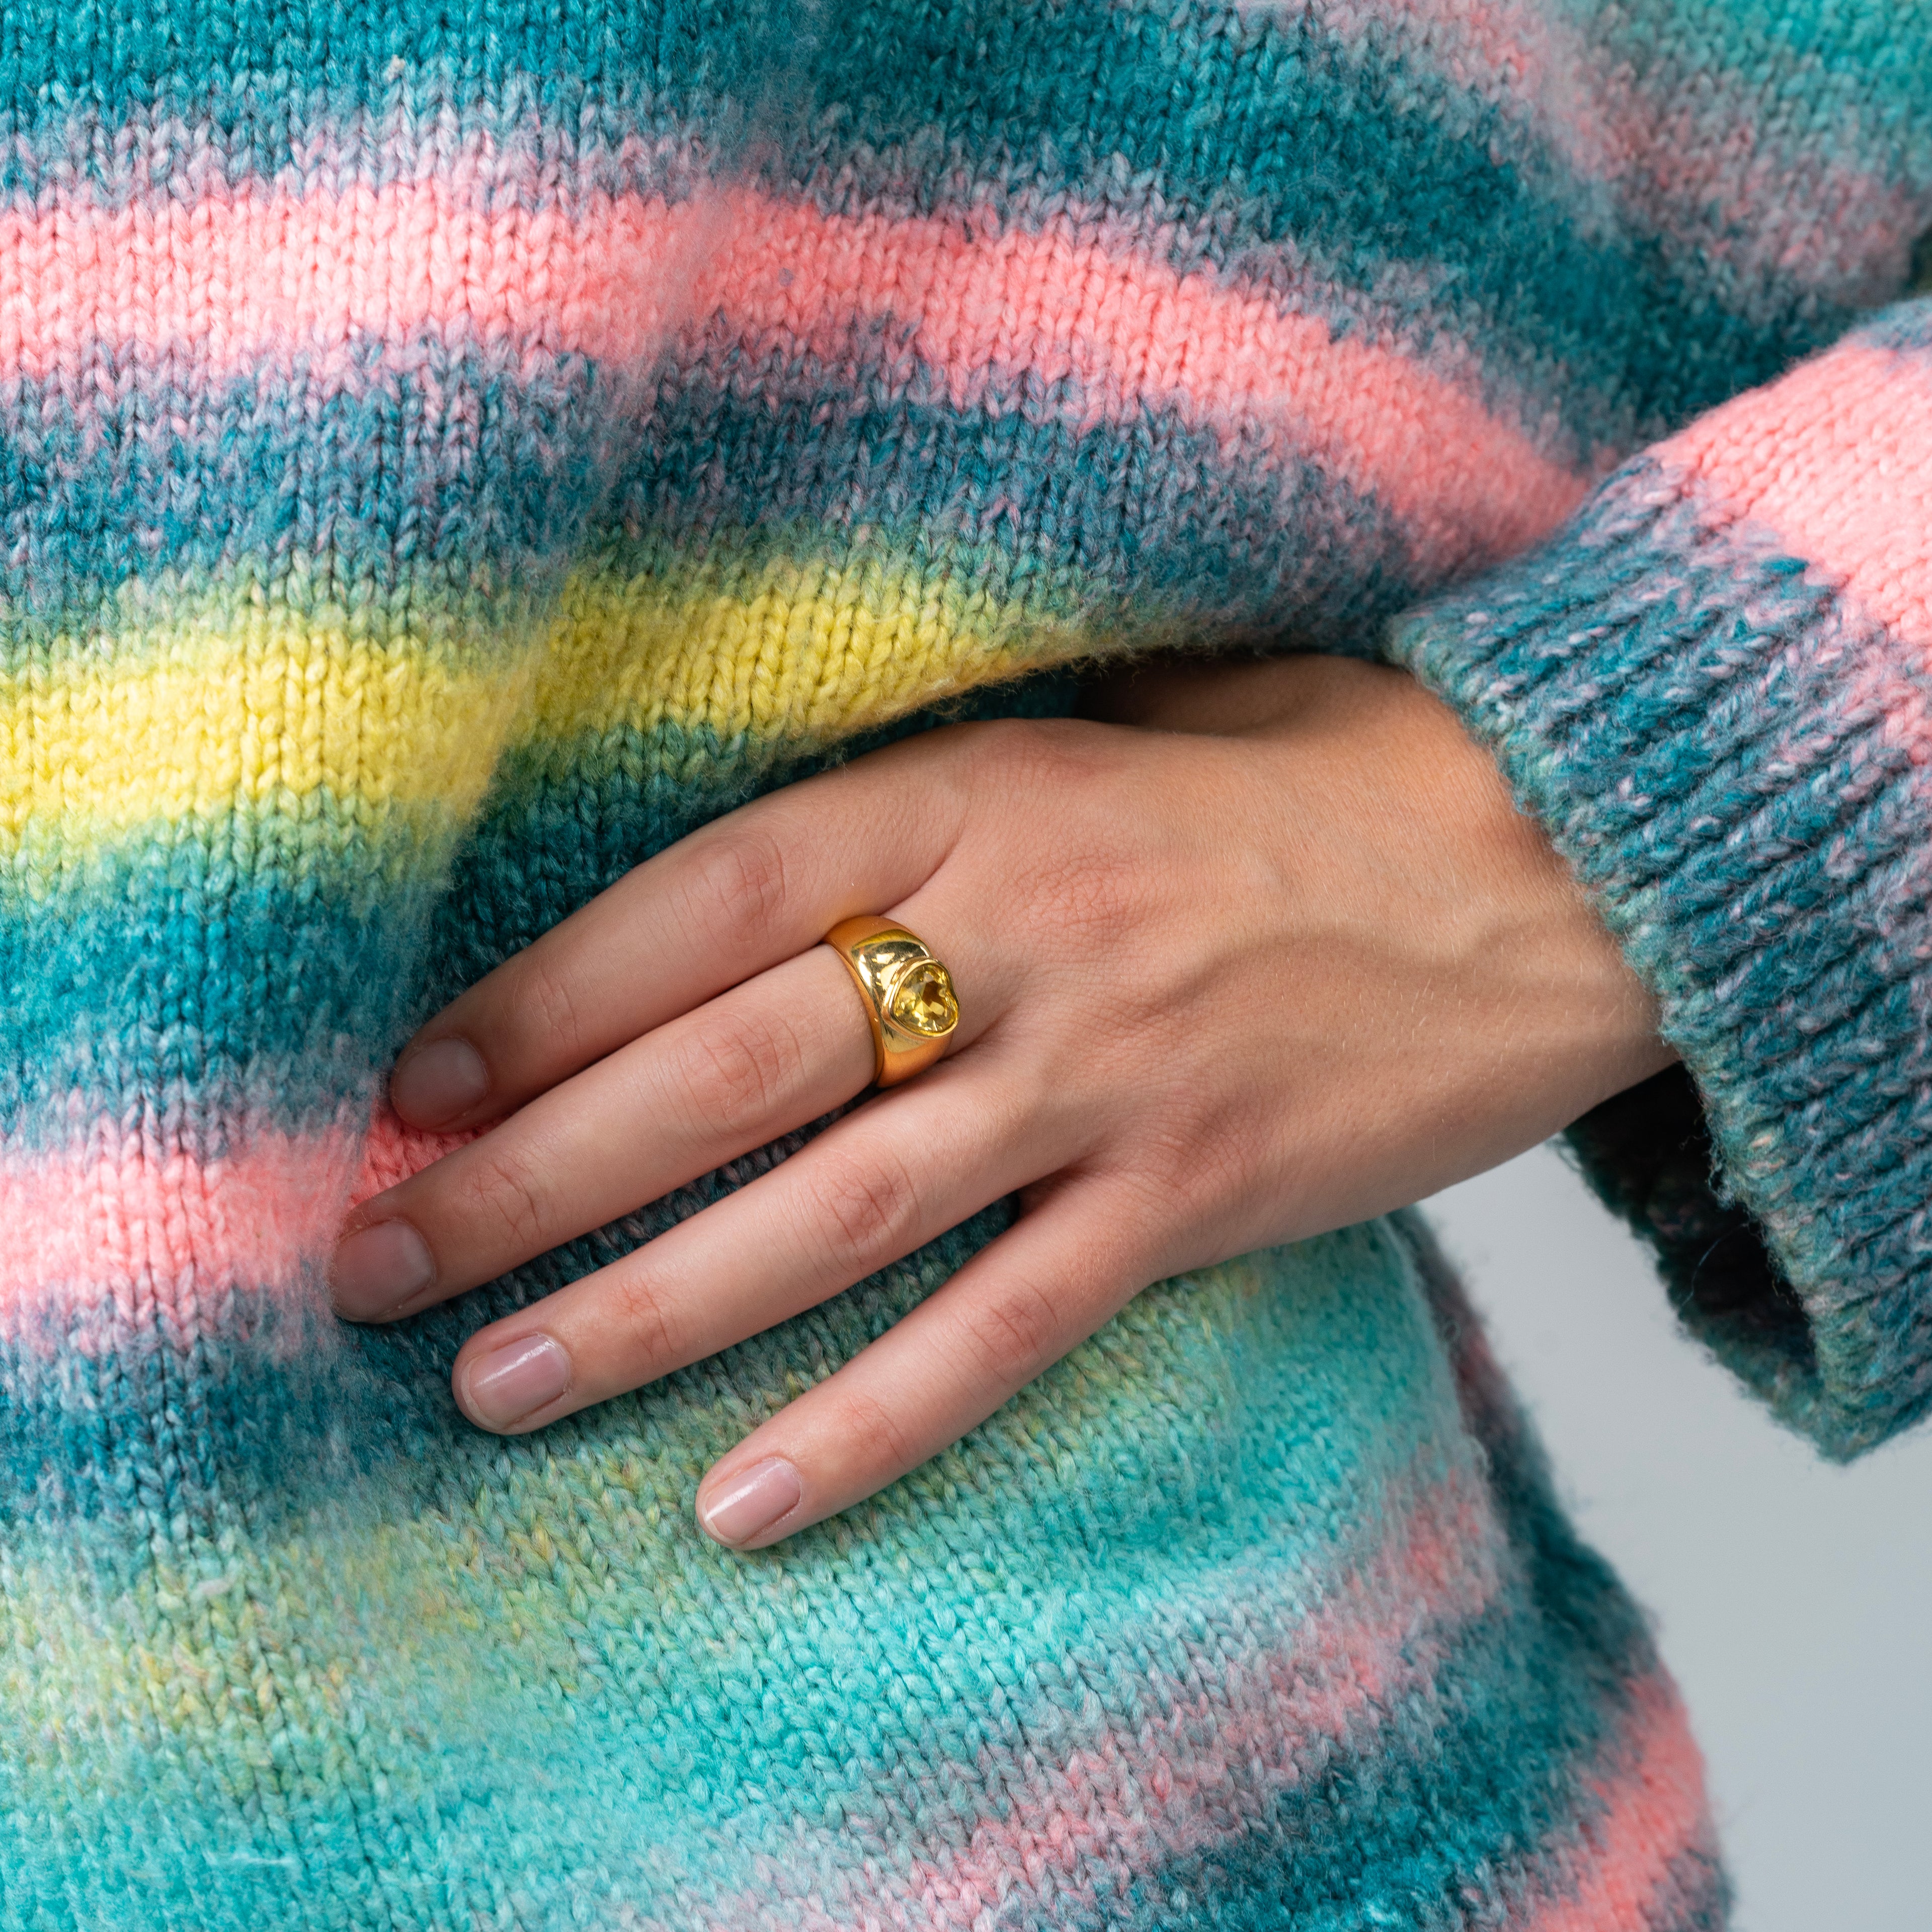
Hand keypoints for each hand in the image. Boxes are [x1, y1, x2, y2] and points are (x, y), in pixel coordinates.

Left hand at [330, 655, 1669, 1547]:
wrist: (1559, 859)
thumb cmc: (1323, 769)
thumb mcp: (1120, 720)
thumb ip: (951, 783)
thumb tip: (771, 863)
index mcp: (979, 794)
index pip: (705, 902)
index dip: (543, 999)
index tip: (409, 1089)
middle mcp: (1018, 938)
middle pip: (727, 1073)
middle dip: (530, 1176)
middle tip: (372, 1262)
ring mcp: (1106, 1080)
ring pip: (833, 1215)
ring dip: (647, 1311)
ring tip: (493, 1384)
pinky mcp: (1197, 1197)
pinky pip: (1007, 1329)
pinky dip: (875, 1423)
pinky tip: (743, 1503)